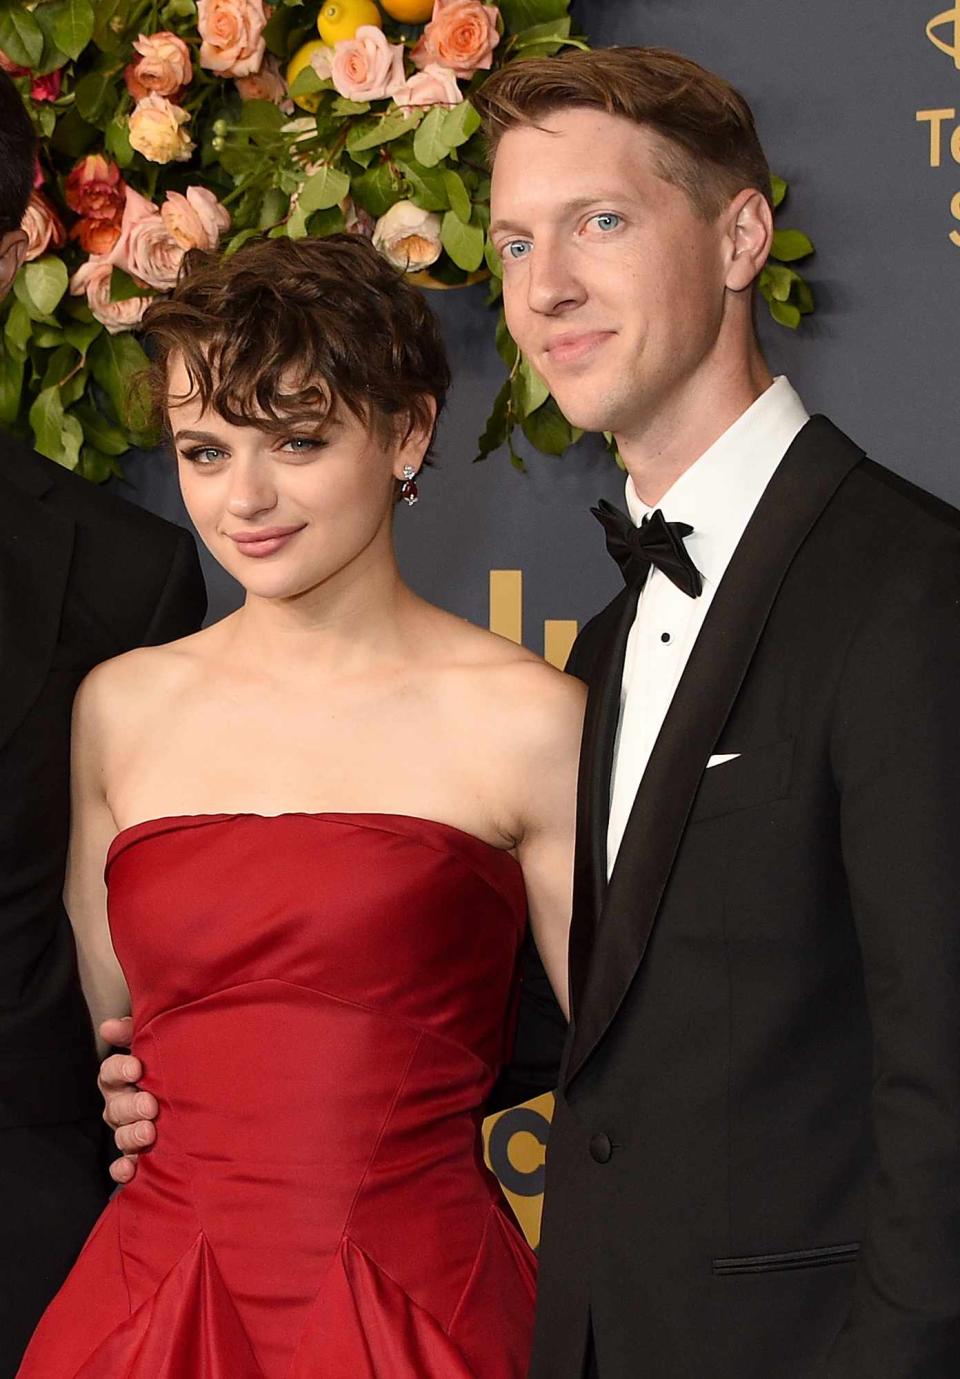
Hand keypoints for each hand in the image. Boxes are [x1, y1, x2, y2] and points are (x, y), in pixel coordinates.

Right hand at [98, 1016, 157, 1184]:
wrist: (201, 1101)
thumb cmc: (173, 1065)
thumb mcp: (158, 1043)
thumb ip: (135, 1031)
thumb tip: (108, 1026)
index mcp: (124, 1079)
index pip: (110, 1072)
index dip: (120, 1069)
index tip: (136, 1068)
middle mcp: (122, 1106)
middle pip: (115, 1107)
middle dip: (131, 1106)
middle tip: (150, 1105)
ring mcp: (129, 1131)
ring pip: (120, 1135)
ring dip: (131, 1135)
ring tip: (149, 1132)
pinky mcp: (140, 1155)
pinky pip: (124, 1166)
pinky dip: (124, 1169)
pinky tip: (132, 1168)